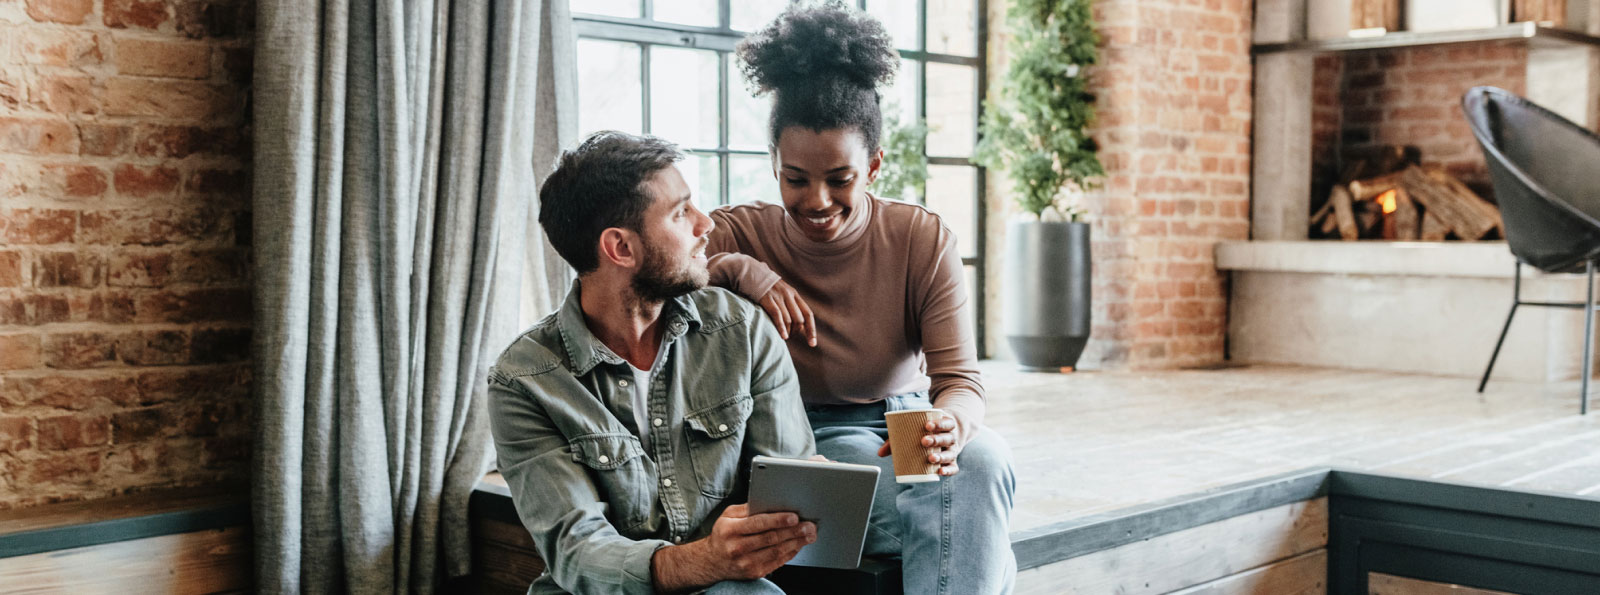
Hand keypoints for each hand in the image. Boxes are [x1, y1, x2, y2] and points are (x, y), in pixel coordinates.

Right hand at [652, 504, 815, 590]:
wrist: (711, 561)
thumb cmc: (723, 534)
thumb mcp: (728, 516)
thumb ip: (748, 508)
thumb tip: (772, 502)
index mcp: (730, 529)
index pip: (758, 523)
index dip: (778, 520)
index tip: (794, 516)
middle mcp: (737, 547)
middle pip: (771, 538)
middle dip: (794, 531)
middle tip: (809, 525)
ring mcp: (746, 562)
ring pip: (777, 551)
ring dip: (796, 542)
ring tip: (808, 535)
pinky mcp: (754, 573)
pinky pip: (777, 562)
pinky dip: (790, 553)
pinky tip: (798, 545)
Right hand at [758, 280, 816, 346]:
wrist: (752, 274)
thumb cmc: (766, 289)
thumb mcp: (782, 294)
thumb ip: (790, 307)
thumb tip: (797, 327)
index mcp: (795, 295)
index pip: (808, 314)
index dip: (811, 330)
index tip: (812, 344)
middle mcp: (789, 295)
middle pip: (799, 319)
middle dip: (796, 332)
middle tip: (790, 338)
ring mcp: (778, 297)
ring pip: (789, 319)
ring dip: (788, 332)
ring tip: (784, 338)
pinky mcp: (768, 299)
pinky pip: (778, 315)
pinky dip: (781, 327)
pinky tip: (783, 336)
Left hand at [876, 412, 963, 476]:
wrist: (947, 434)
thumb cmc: (926, 432)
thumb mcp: (917, 429)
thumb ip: (898, 439)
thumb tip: (880, 453)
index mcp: (946, 425)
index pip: (946, 422)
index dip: (938, 424)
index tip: (926, 425)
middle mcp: (951, 438)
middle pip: (947, 438)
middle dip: (936, 440)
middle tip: (923, 441)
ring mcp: (953, 450)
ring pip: (950, 453)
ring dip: (941, 456)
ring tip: (930, 459)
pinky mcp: (952, 462)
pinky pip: (954, 467)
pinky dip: (948, 470)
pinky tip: (940, 472)